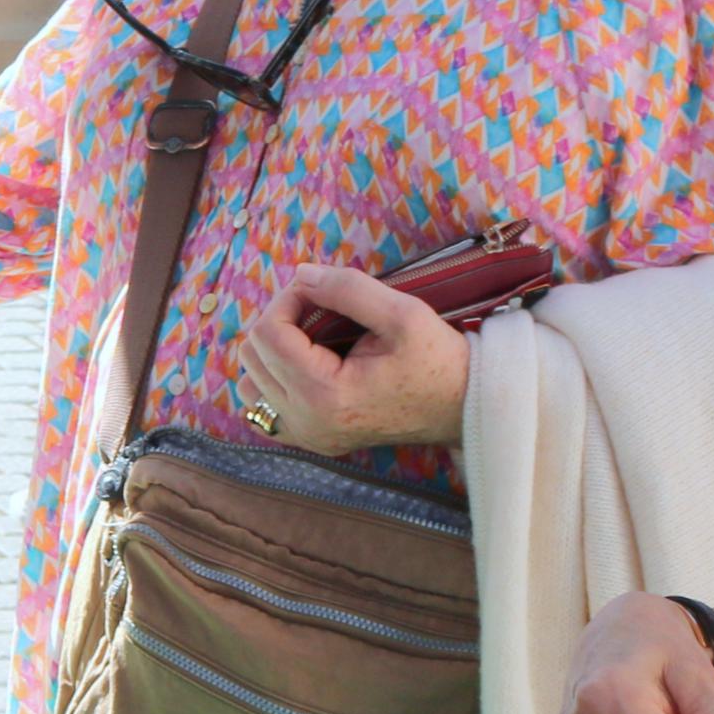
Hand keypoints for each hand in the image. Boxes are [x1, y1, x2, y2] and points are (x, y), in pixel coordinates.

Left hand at [232, 265, 470, 453]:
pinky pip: (262, 408)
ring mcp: (307, 436)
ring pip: (250, 382)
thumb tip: (299, 274)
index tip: (320, 288)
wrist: (463, 406)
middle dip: (279, 319)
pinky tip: (304, 364)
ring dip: (272, 349)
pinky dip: (273, 379)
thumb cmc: (438, 360)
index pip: (268, 332)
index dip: (288, 298)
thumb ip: (346, 288)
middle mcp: (307, 422)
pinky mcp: (312, 439)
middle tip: (318, 306)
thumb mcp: (402, 312)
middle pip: (253, 355)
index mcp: (325, 394)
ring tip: (311, 335)